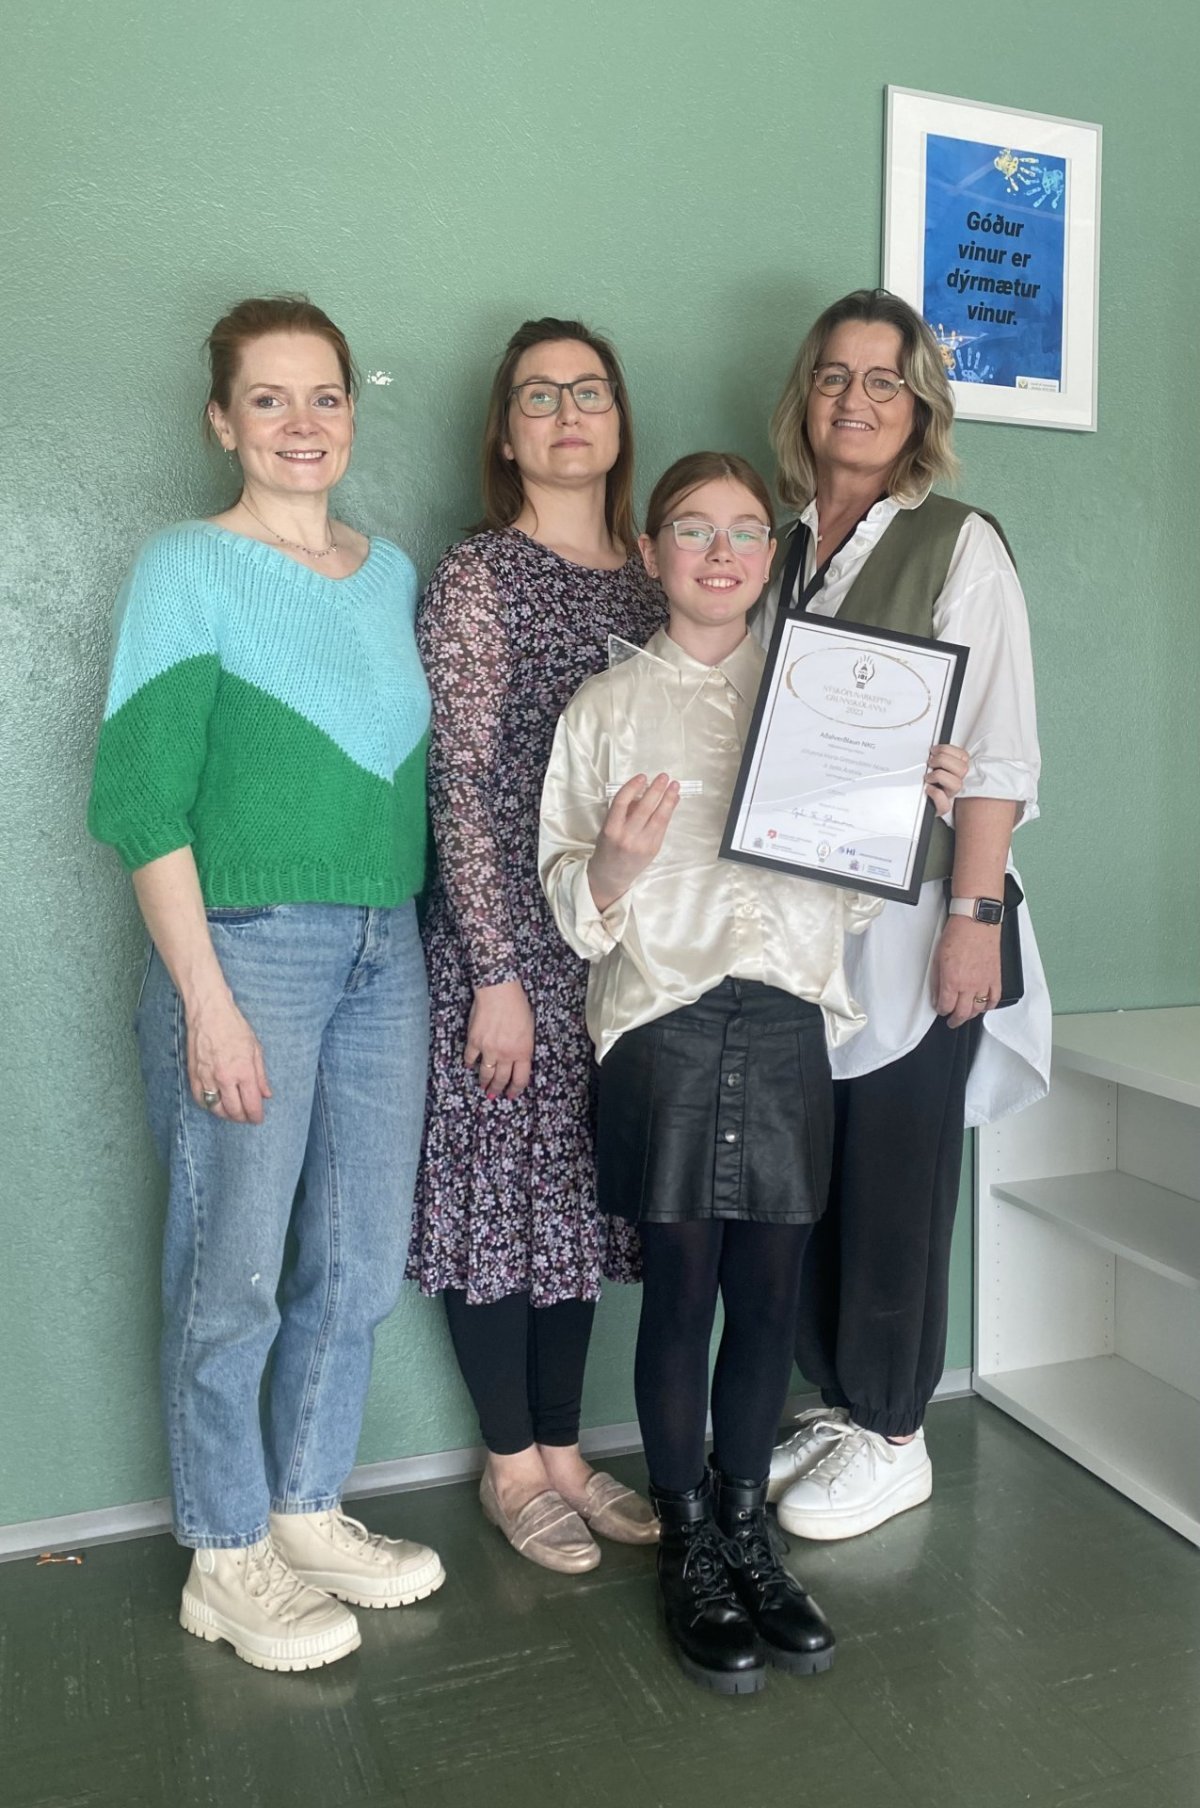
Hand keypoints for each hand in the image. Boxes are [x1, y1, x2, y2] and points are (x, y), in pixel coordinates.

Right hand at [187, 991, 271, 1123]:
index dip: (256, 1116)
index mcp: (243, 1071)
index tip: (258, 1119)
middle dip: (243, 1118)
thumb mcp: (256, 1049)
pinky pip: (200, 1099)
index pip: (251, 1104)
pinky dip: (208, 1106)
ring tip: (233, 1114)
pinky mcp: (193, 1075)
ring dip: (226, 1115)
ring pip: (216, 1109)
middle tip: (247, 1118)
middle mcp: (225, 1078)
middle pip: (234, 1111)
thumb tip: (266, 1094)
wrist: (209, 1013)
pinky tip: (216, 1105)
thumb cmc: (234, 1027)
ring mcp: (207, 1077)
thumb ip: (261, 1075)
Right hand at [464, 980, 533, 1099]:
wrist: (499, 992)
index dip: (515, 1089)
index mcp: (523, 1052)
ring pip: (486, 1073)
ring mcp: (489, 1049)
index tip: (511, 1095)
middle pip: (502, 1079)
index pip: (520, 1079)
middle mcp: (506, 1054)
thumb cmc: (518, 1006)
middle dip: (498, 1090)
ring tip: (483, 1086)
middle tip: (494, 1095)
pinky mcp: (474, 1041)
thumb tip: (518, 1059)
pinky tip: (470, 1066)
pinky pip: (470, 1058)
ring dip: (484, 1082)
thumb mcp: (529, 1030)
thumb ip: (524, 1047)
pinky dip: (470, 1063)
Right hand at [587, 773, 680, 911]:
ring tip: (674, 786)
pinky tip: (673, 801)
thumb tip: (644, 791)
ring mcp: (642, 844)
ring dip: (668, 799)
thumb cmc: (608, 847)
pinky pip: (663, 827)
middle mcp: (626, 837)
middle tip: (664, 776)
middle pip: (644, 808)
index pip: (622, 802)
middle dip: (656, 790)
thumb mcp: (608, 827)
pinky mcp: (653, 849)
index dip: (632, 787)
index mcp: (611, 829)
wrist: (611, 875)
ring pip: (659, 817)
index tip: (642, 777)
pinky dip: (669, 812)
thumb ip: (624, 811)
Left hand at [925, 743, 968, 814]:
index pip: (963, 756)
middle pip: (962, 768)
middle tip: (930, 763)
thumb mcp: (932, 767)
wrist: (920, 805)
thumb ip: (937, 757)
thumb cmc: (927, 785)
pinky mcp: (942, 809)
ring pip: (957, 784)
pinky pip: (945, 804)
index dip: (948, 750)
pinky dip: (935, 794)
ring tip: (928, 777)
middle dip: (943, 760)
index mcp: (956, 771)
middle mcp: (955, 783)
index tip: (934, 750)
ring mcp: (950, 796)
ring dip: (939, 775)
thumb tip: (932, 748)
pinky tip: (928, 789)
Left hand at [933, 916, 1001, 1028]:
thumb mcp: (938, 958)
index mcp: (952, 981)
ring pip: (979, 1009)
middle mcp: (969, 985)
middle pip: (963, 1013)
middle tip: (952, 1021)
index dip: (942, 1011)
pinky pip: (994, 999)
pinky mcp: (996, 978)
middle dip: (955, 1020)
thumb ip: (937, 981)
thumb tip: (937, 995)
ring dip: (971, 1014)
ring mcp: (984, 982)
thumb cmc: (958, 934)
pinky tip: (984, 1006)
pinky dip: (989, 1005)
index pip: (946, 1006)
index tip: (941, 1010)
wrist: (976, 922)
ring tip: (966, 1014)